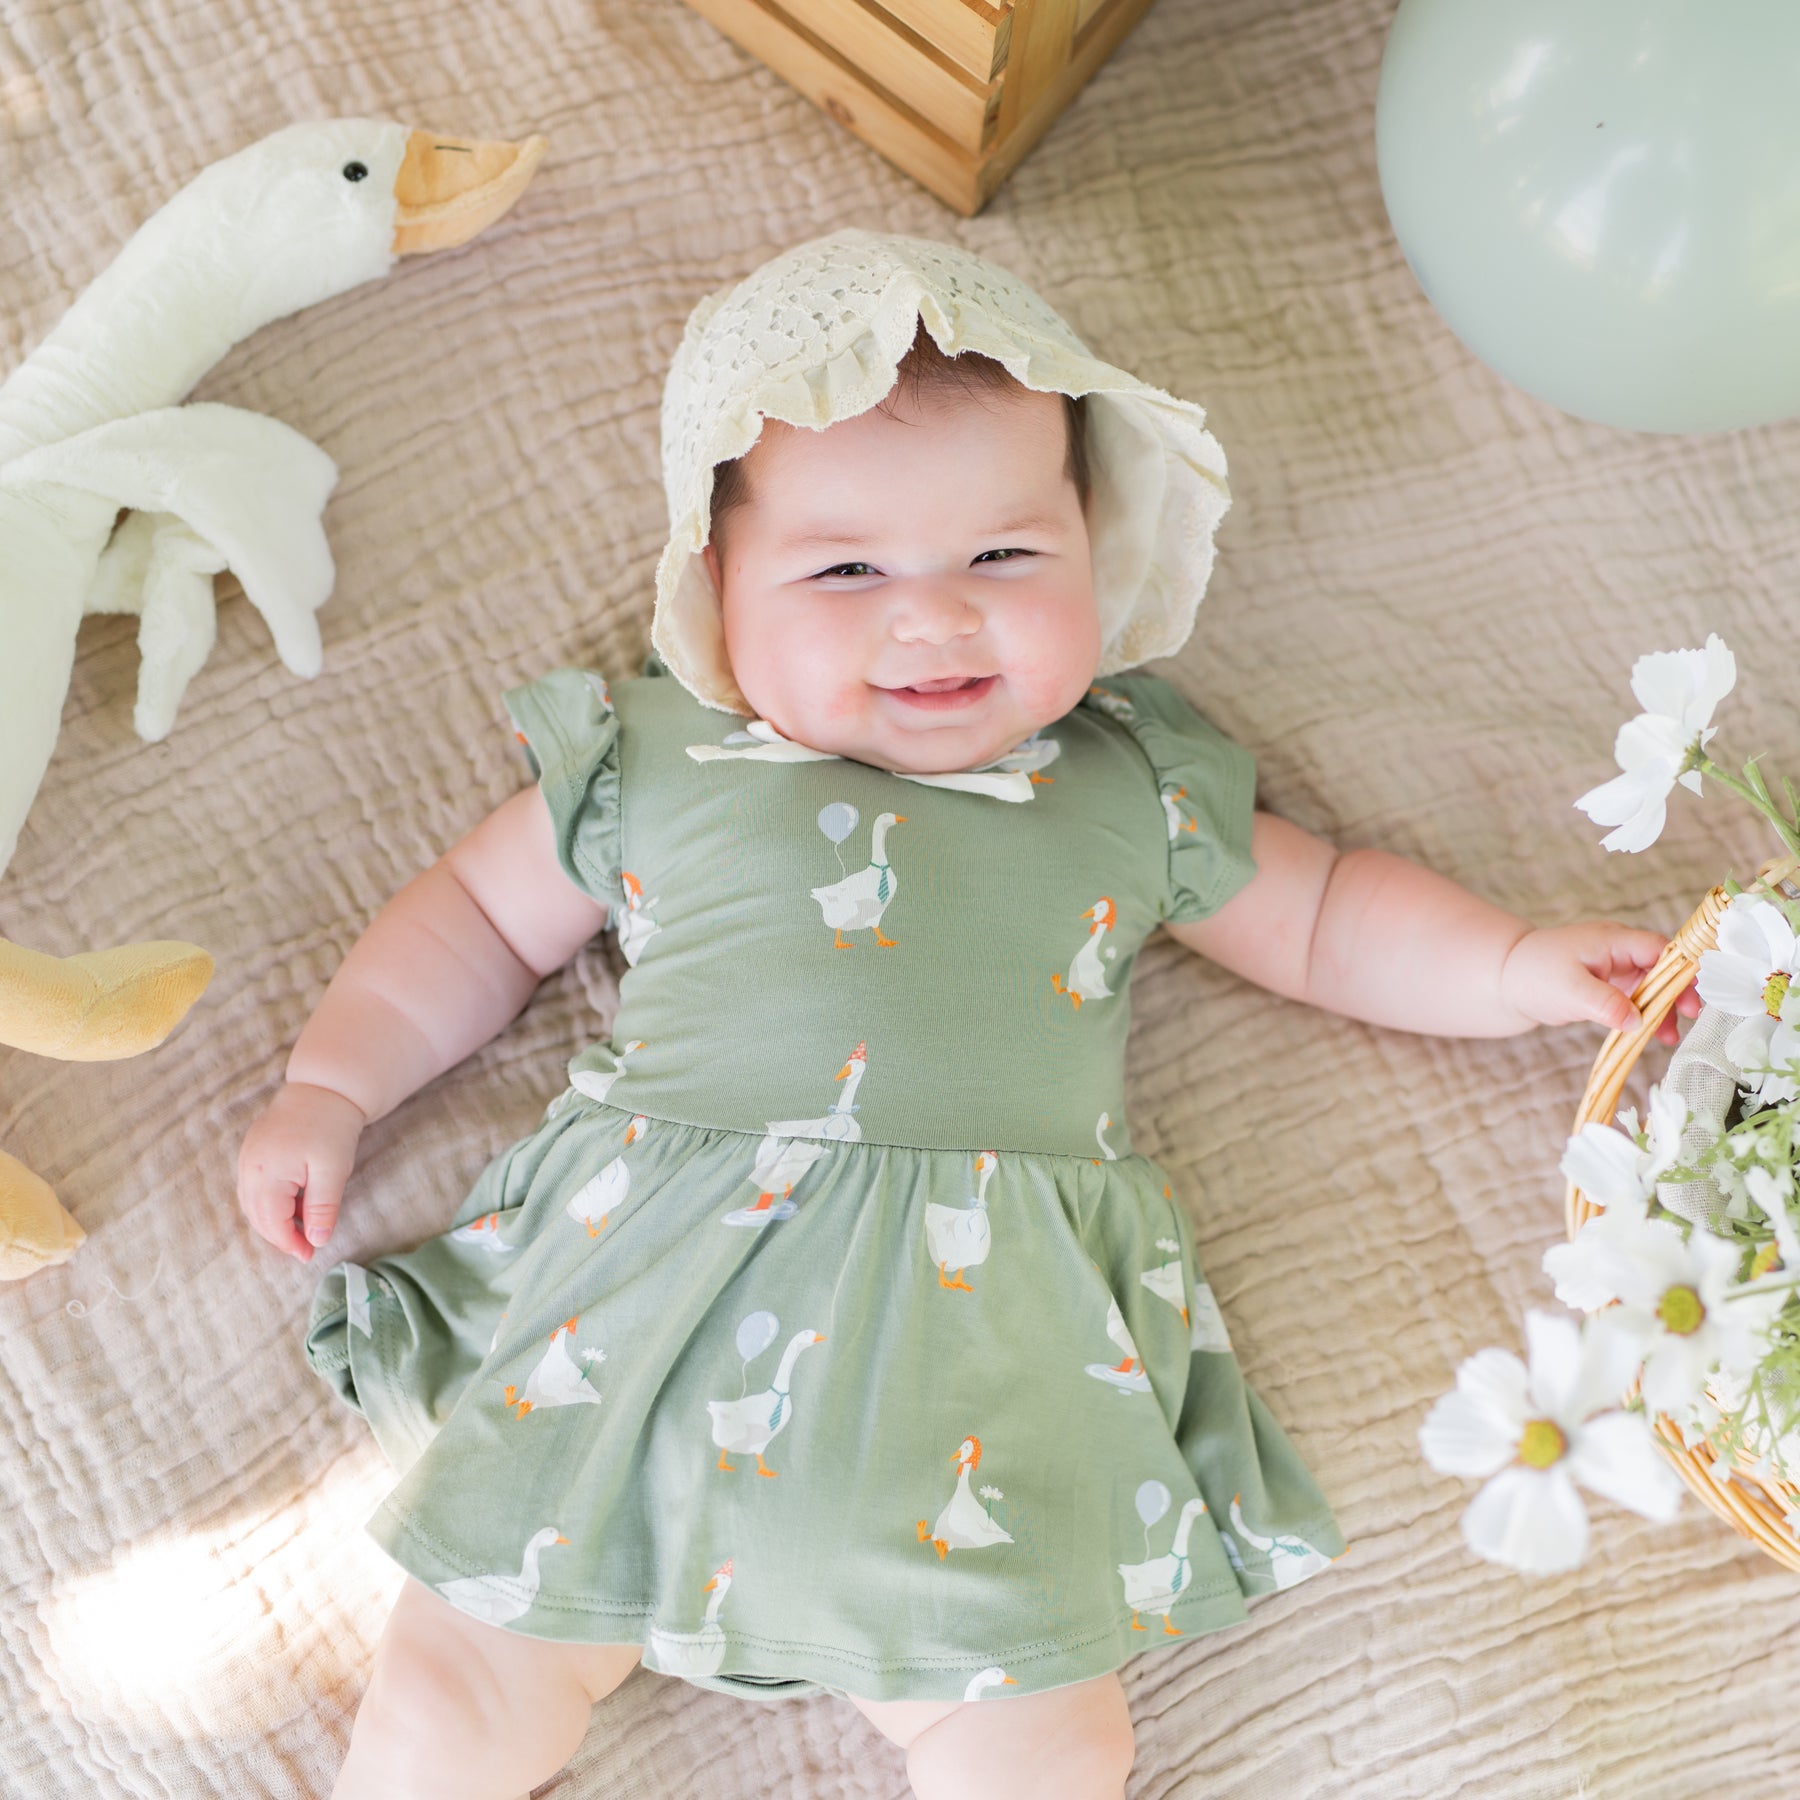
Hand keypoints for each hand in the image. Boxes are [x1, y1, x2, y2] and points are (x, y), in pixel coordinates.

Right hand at [237, 1081, 365, 1260]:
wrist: (324, 1088)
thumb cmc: (331, 1127)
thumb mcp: (333, 1171)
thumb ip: (322, 1208)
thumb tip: (317, 1240)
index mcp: (265, 1174)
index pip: (271, 1223)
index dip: (290, 1243)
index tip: (309, 1255)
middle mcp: (248, 1168)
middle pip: (257, 1216)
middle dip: (280, 1236)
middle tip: (306, 1247)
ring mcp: (246, 1158)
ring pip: (253, 1204)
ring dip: (274, 1220)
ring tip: (303, 1227)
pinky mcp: (251, 1151)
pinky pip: (254, 1187)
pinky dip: (270, 1202)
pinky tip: (295, 1204)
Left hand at [1498, 922, 1700, 1045]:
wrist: (1505, 980)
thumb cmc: (1534, 976)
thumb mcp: (1569, 992)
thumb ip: (1605, 1004)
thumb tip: (1637, 1021)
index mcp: (1612, 941)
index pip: (1659, 949)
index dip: (1681, 971)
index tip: (1692, 998)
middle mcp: (1618, 949)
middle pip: (1662, 966)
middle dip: (1679, 991)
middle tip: (1690, 1017)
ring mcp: (1614, 966)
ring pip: (1652, 984)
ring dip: (1664, 1007)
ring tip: (1670, 1037)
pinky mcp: (1608, 983)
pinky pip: (1637, 996)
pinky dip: (1646, 1013)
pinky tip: (1653, 1034)